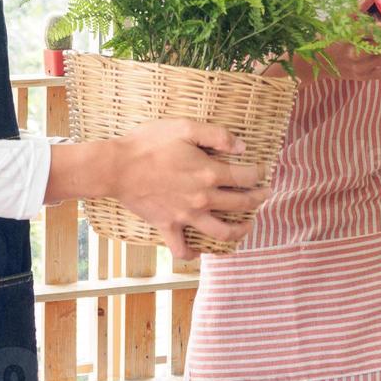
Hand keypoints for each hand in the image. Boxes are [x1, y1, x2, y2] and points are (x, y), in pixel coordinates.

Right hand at [111, 119, 269, 258]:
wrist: (116, 167)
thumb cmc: (149, 143)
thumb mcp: (184, 127)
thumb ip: (217, 135)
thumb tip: (242, 146)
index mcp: (208, 173)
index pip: (245, 177)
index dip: (258, 173)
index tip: (262, 170)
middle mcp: (202, 199)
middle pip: (240, 204)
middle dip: (257, 198)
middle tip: (264, 194)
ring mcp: (185, 216)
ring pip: (221, 233)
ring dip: (240, 232)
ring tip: (247, 226)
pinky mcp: (167, 226)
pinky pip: (182, 249)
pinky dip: (193, 253)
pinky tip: (199, 249)